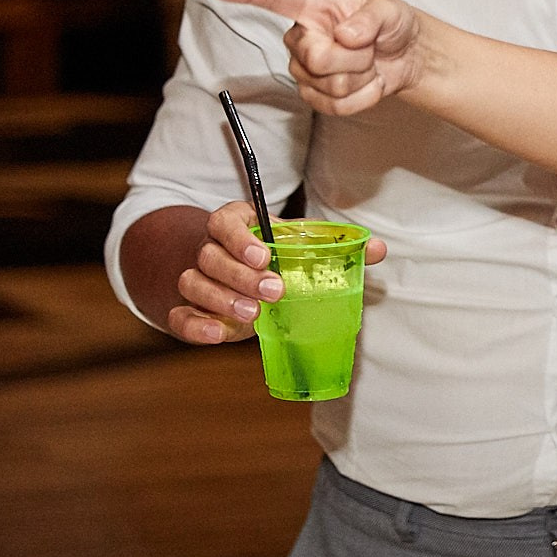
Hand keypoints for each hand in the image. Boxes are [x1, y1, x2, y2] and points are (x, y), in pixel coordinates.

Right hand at [167, 200, 387, 344]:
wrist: (241, 282)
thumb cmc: (279, 260)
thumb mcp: (303, 248)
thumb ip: (337, 248)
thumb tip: (377, 249)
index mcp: (237, 226)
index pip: (224, 222)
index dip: (239, 238)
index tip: (263, 255)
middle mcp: (210, 250)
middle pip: (210, 256)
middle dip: (240, 275)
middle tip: (274, 291)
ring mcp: (196, 280)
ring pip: (193, 283)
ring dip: (222, 300)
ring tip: (252, 314)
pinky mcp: (189, 310)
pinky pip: (180, 316)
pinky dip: (196, 326)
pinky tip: (219, 334)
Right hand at [212, 0, 424, 114]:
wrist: (407, 56)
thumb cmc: (392, 25)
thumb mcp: (388, 11)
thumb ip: (370, 18)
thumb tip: (346, 35)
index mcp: (311, 7)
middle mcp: (301, 38)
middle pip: (316, 58)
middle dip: (355, 57)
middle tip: (369, 48)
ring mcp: (304, 69)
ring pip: (330, 85)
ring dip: (362, 76)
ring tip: (368, 62)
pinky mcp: (315, 95)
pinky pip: (336, 106)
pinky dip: (364, 97)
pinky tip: (368, 82)